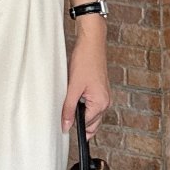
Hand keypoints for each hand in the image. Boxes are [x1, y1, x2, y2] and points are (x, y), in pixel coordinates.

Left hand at [61, 21, 110, 138]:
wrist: (91, 44)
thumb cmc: (85, 61)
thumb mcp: (73, 87)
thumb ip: (69, 109)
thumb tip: (66, 126)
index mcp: (101, 104)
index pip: (86, 125)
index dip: (73, 122)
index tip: (63, 120)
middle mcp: (106, 102)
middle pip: (91, 123)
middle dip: (79, 119)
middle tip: (67, 109)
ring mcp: (105, 96)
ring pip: (92, 114)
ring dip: (81, 111)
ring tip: (72, 96)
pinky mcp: (101, 90)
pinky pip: (93, 104)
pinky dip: (84, 103)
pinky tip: (77, 93)